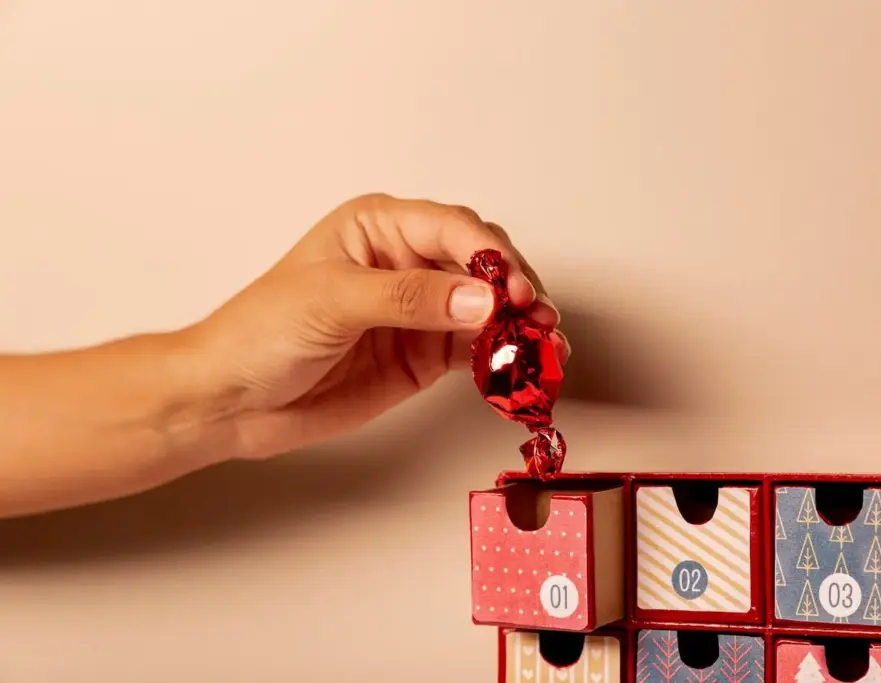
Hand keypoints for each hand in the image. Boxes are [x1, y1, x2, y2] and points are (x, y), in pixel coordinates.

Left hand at [193, 193, 568, 460]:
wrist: (231, 401)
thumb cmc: (259, 332)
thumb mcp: (332, 302)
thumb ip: (409, 299)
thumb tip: (480, 299)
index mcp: (379, 228)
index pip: (453, 228)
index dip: (490, 257)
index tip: (511, 290)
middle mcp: (406, 263)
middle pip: (482, 264)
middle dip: (516, 288)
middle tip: (538, 320)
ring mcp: (419, 311)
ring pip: (488, 309)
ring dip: (522, 326)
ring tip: (549, 347)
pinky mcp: (423, 355)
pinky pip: (477, 351)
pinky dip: (504, 359)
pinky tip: (525, 368)